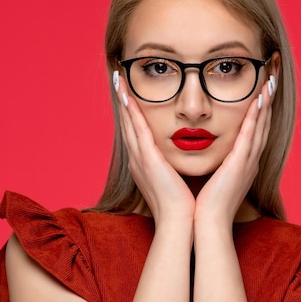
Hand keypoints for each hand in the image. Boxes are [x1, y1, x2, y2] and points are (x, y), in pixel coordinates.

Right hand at [114, 71, 195, 224]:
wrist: (180, 221)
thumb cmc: (182, 205)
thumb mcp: (176, 181)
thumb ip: (175, 167)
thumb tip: (182, 159)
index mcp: (145, 164)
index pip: (136, 132)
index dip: (130, 113)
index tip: (128, 95)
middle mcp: (138, 159)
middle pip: (127, 124)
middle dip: (122, 102)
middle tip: (118, 80)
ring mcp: (140, 159)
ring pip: (128, 123)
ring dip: (123, 101)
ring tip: (119, 80)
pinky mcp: (146, 159)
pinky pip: (137, 129)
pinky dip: (131, 112)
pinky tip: (127, 96)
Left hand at [194, 76, 275, 224]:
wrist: (207, 222)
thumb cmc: (205, 204)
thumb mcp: (213, 178)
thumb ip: (214, 164)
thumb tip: (203, 150)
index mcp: (243, 164)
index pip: (254, 131)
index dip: (260, 111)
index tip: (261, 92)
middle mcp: (249, 160)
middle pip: (262, 125)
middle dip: (267, 102)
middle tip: (272, 79)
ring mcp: (248, 162)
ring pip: (260, 126)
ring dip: (266, 103)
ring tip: (269, 82)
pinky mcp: (241, 164)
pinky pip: (250, 135)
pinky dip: (256, 117)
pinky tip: (258, 100)